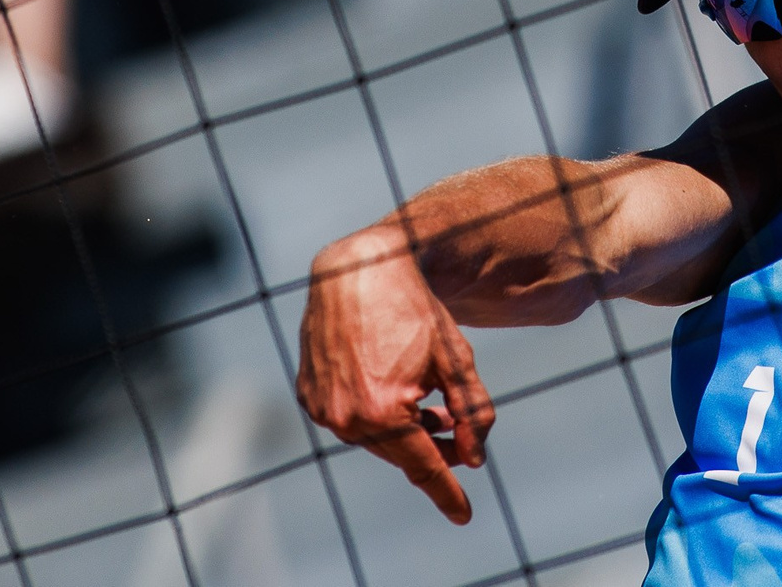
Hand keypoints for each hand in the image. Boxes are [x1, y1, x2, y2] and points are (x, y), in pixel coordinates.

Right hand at [296, 226, 496, 523]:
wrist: (360, 266)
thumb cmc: (413, 309)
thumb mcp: (456, 360)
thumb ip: (472, 414)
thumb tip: (474, 459)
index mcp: (383, 413)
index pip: (424, 467)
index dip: (447, 492)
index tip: (464, 515)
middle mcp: (345, 417)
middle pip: (399, 453)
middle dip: (432, 450)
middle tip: (459, 438)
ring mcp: (321, 407)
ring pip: (372, 439)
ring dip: (403, 432)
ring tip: (432, 412)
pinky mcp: (307, 393)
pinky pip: (348, 419)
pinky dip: (374, 416)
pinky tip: (397, 393)